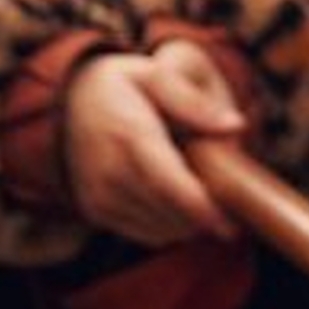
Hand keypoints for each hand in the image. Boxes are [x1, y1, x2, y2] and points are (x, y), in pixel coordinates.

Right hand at [63, 41, 246, 247]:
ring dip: (190, 224)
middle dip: (205, 218)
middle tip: (229, 208)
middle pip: (170, 213)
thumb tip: (236, 125)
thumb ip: (195, 101)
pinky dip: (170, 227)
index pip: (170, 185)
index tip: (231, 222)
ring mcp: (99, 194)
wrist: (72, 99)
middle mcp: (108, 170)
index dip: (202, 209)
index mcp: (128, 135)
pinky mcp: (96, 211)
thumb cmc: (126, 85)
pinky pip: (147, 234)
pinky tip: (179, 204)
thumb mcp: (156, 74)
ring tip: (203, 198)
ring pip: (162, 229)